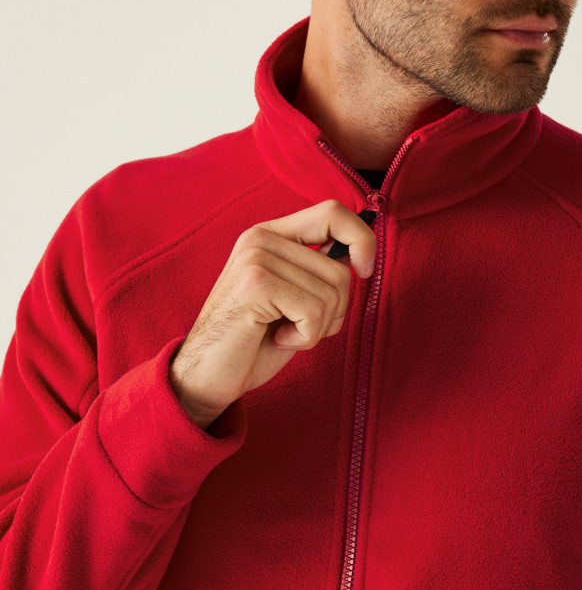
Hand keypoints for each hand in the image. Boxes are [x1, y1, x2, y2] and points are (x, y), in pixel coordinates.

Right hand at [169, 200, 375, 428]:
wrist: (207, 377)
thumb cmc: (257, 340)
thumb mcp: (296, 296)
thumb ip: (321, 271)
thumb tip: (361, 256)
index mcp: (272, 234)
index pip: (333, 212)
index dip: (362, 239)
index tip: (365, 271)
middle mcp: (261, 238)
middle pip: (340, 268)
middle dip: (335, 309)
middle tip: (300, 325)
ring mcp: (256, 258)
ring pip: (333, 292)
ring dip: (318, 327)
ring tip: (285, 332)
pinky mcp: (256, 284)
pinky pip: (315, 311)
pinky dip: (306, 336)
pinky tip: (279, 340)